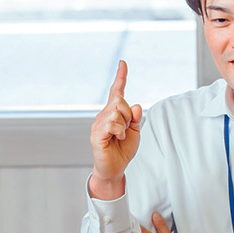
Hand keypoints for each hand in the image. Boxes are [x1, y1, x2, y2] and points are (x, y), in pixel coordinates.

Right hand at [89, 61, 142, 199]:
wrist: (115, 169)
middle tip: (126, 130)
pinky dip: (119, 131)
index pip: (117, 92)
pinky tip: (117, 138)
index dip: (120, 77)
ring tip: (120, 136)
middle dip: (128, 115)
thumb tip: (136, 106)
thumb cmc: (123, 151)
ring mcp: (98, 124)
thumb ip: (136, 118)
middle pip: (119, 101)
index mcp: (113, 113)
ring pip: (116, 111)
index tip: (123, 63)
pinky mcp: (96, 134)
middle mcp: (103, 115)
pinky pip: (111, 123)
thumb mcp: (135, 132)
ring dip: (124, 125)